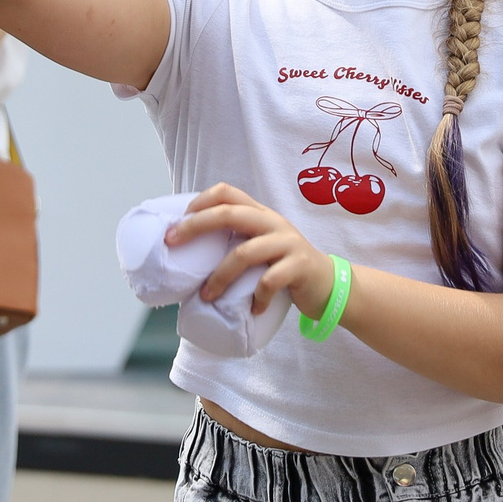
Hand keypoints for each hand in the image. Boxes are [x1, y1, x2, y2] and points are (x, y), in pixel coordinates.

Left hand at [167, 183, 335, 318]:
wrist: (328, 284)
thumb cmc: (284, 267)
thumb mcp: (261, 246)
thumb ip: (236, 241)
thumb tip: (190, 253)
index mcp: (260, 213)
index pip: (228, 192)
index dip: (200, 201)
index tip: (178, 221)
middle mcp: (272, 222)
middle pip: (230, 214)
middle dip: (196, 226)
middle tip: (173, 243)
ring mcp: (287, 242)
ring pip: (245, 252)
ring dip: (220, 276)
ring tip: (207, 296)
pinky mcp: (299, 266)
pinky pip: (270, 281)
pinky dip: (257, 297)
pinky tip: (252, 309)